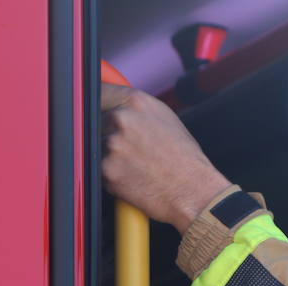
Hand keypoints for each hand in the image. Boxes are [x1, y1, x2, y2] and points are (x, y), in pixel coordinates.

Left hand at [101, 85, 232, 232]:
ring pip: (94, 146)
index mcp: (137, 103)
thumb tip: (116, 107)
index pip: (100, 91)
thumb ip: (137, 110)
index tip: (93, 109)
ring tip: (134, 165)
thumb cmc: (186, 160)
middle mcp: (122, 119)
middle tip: (125, 148)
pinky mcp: (106, 171)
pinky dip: (111, 176)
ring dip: (107, 156)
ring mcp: (112, 145)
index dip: (96, 103)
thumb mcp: (166, 120)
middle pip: (93, 120)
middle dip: (103, 133)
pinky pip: (97, 170)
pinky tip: (132, 178)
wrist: (194, 192)